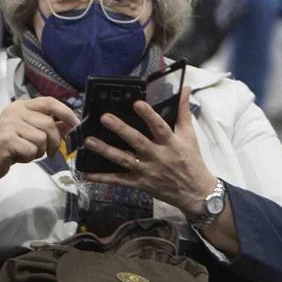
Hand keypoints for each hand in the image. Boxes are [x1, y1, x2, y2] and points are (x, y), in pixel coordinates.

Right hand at [0, 95, 79, 186]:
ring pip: (42, 138)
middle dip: (54, 142)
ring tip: (27, 152)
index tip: (75, 124)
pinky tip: (18, 157)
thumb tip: (70, 123)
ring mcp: (9, 124)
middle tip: (49, 152)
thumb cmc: (9, 149)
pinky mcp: (6, 139)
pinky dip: (29, 158)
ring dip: (39, 151)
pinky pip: (32, 149)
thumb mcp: (29, 134)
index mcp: (20, 106)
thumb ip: (49, 127)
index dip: (65, 112)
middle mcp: (14, 111)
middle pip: (49, 124)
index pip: (49, 101)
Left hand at [83, 96, 221, 216]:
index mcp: (170, 143)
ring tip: (89, 141)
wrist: (195, 193)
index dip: (148, 115)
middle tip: (105, 118)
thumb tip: (185, 89)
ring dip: (106, 150)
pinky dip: (102, 178)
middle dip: (121, 129)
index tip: (136, 103)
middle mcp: (157, 156)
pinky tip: (86, 174)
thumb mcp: (190, 136)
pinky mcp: (140, 183)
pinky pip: (119, 180)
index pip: (159, 126)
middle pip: (137, 141)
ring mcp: (146, 170)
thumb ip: (184, 112)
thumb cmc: (192, 161)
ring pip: (124, 160)